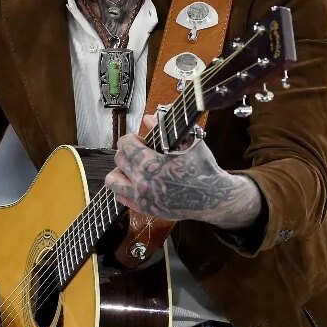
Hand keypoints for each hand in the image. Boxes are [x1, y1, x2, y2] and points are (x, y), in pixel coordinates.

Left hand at [104, 115, 261, 228]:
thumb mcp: (189, 143)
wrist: (213, 198)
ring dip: (120, 170)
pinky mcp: (145, 209)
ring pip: (113, 180)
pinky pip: (120, 197)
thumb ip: (165, 129)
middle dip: (127, 151)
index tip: (140, 139)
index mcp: (152, 165)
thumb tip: (149, 118)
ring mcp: (142, 198)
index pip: (126, 145)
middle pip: (119, 159)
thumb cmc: (203, 169)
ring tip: (133, 167)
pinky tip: (137, 181)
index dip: (131, 138)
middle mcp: (143, 183)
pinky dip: (124, 187)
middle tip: (139, 151)